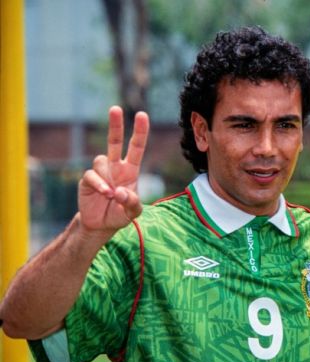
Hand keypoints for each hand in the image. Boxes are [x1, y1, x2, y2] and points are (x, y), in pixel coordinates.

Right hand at [78, 106, 148, 232]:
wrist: (102, 224)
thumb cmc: (121, 214)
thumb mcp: (133, 212)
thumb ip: (132, 203)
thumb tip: (120, 191)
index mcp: (131, 170)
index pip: (136, 148)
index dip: (140, 132)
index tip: (142, 115)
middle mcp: (115, 167)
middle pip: (115, 142)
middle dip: (115, 125)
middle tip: (115, 108)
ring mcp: (101, 172)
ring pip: (102, 160)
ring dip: (108, 177)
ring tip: (111, 195)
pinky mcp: (88, 179)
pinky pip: (92, 175)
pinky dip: (99, 184)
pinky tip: (105, 193)